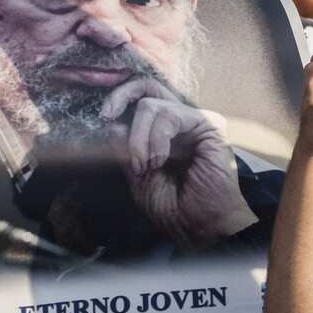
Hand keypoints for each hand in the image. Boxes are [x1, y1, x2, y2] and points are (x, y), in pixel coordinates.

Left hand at [101, 77, 254, 250]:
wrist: (198, 226)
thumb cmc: (174, 208)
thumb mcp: (138, 176)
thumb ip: (126, 150)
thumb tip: (113, 123)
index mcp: (165, 133)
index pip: (141, 99)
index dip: (119, 99)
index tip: (104, 117)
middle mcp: (181, 122)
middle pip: (148, 86)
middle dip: (121, 96)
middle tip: (108, 115)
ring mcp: (194, 122)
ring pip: (151, 105)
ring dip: (139, 138)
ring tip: (146, 165)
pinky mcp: (208, 124)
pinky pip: (169, 115)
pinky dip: (156, 139)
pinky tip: (159, 160)